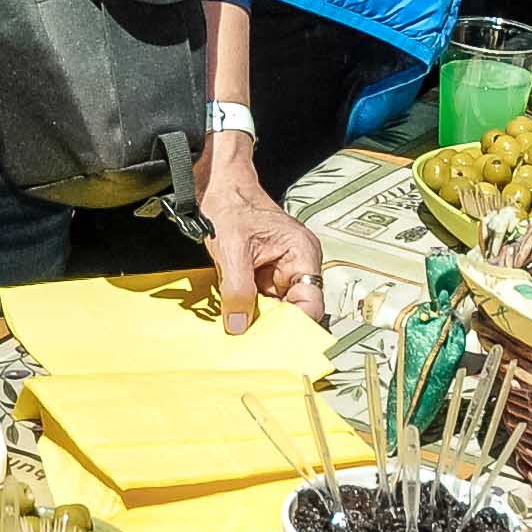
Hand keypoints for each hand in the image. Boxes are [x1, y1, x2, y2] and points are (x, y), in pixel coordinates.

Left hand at [197, 140, 322, 332]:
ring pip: (276, 308)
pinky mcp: (265, 273)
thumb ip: (237, 289)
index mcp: (302, 253)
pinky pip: (262, 299)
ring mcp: (282, 270)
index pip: (311, 302)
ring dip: (259, 319)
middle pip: (294, 310)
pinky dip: (249, 309)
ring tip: (242, 331)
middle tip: (253, 344)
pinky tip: (236, 317)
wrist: (220, 186)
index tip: (276, 345)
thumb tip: (239, 324)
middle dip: (274, 327)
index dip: (296, 326)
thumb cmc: (233, 204)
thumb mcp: (232, 249)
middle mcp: (298, 263)